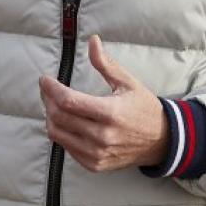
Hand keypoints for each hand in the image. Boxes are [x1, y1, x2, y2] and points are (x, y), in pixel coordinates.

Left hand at [37, 35, 169, 172]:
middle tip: (47, 90)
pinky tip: (65, 122)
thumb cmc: (143, 108)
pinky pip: (66, 148)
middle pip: (59, 117)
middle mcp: (102, 136)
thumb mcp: (128, 83)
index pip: (68, 101)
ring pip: (58, 134)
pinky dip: (60, 133)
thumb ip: (106, 64)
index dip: (51, 89)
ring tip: (53, 105)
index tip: (45, 80)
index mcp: (110, 112)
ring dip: (50, 117)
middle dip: (47, 100)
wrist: (161, 141)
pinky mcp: (94, 164)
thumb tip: (92, 41)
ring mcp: (97, 153)